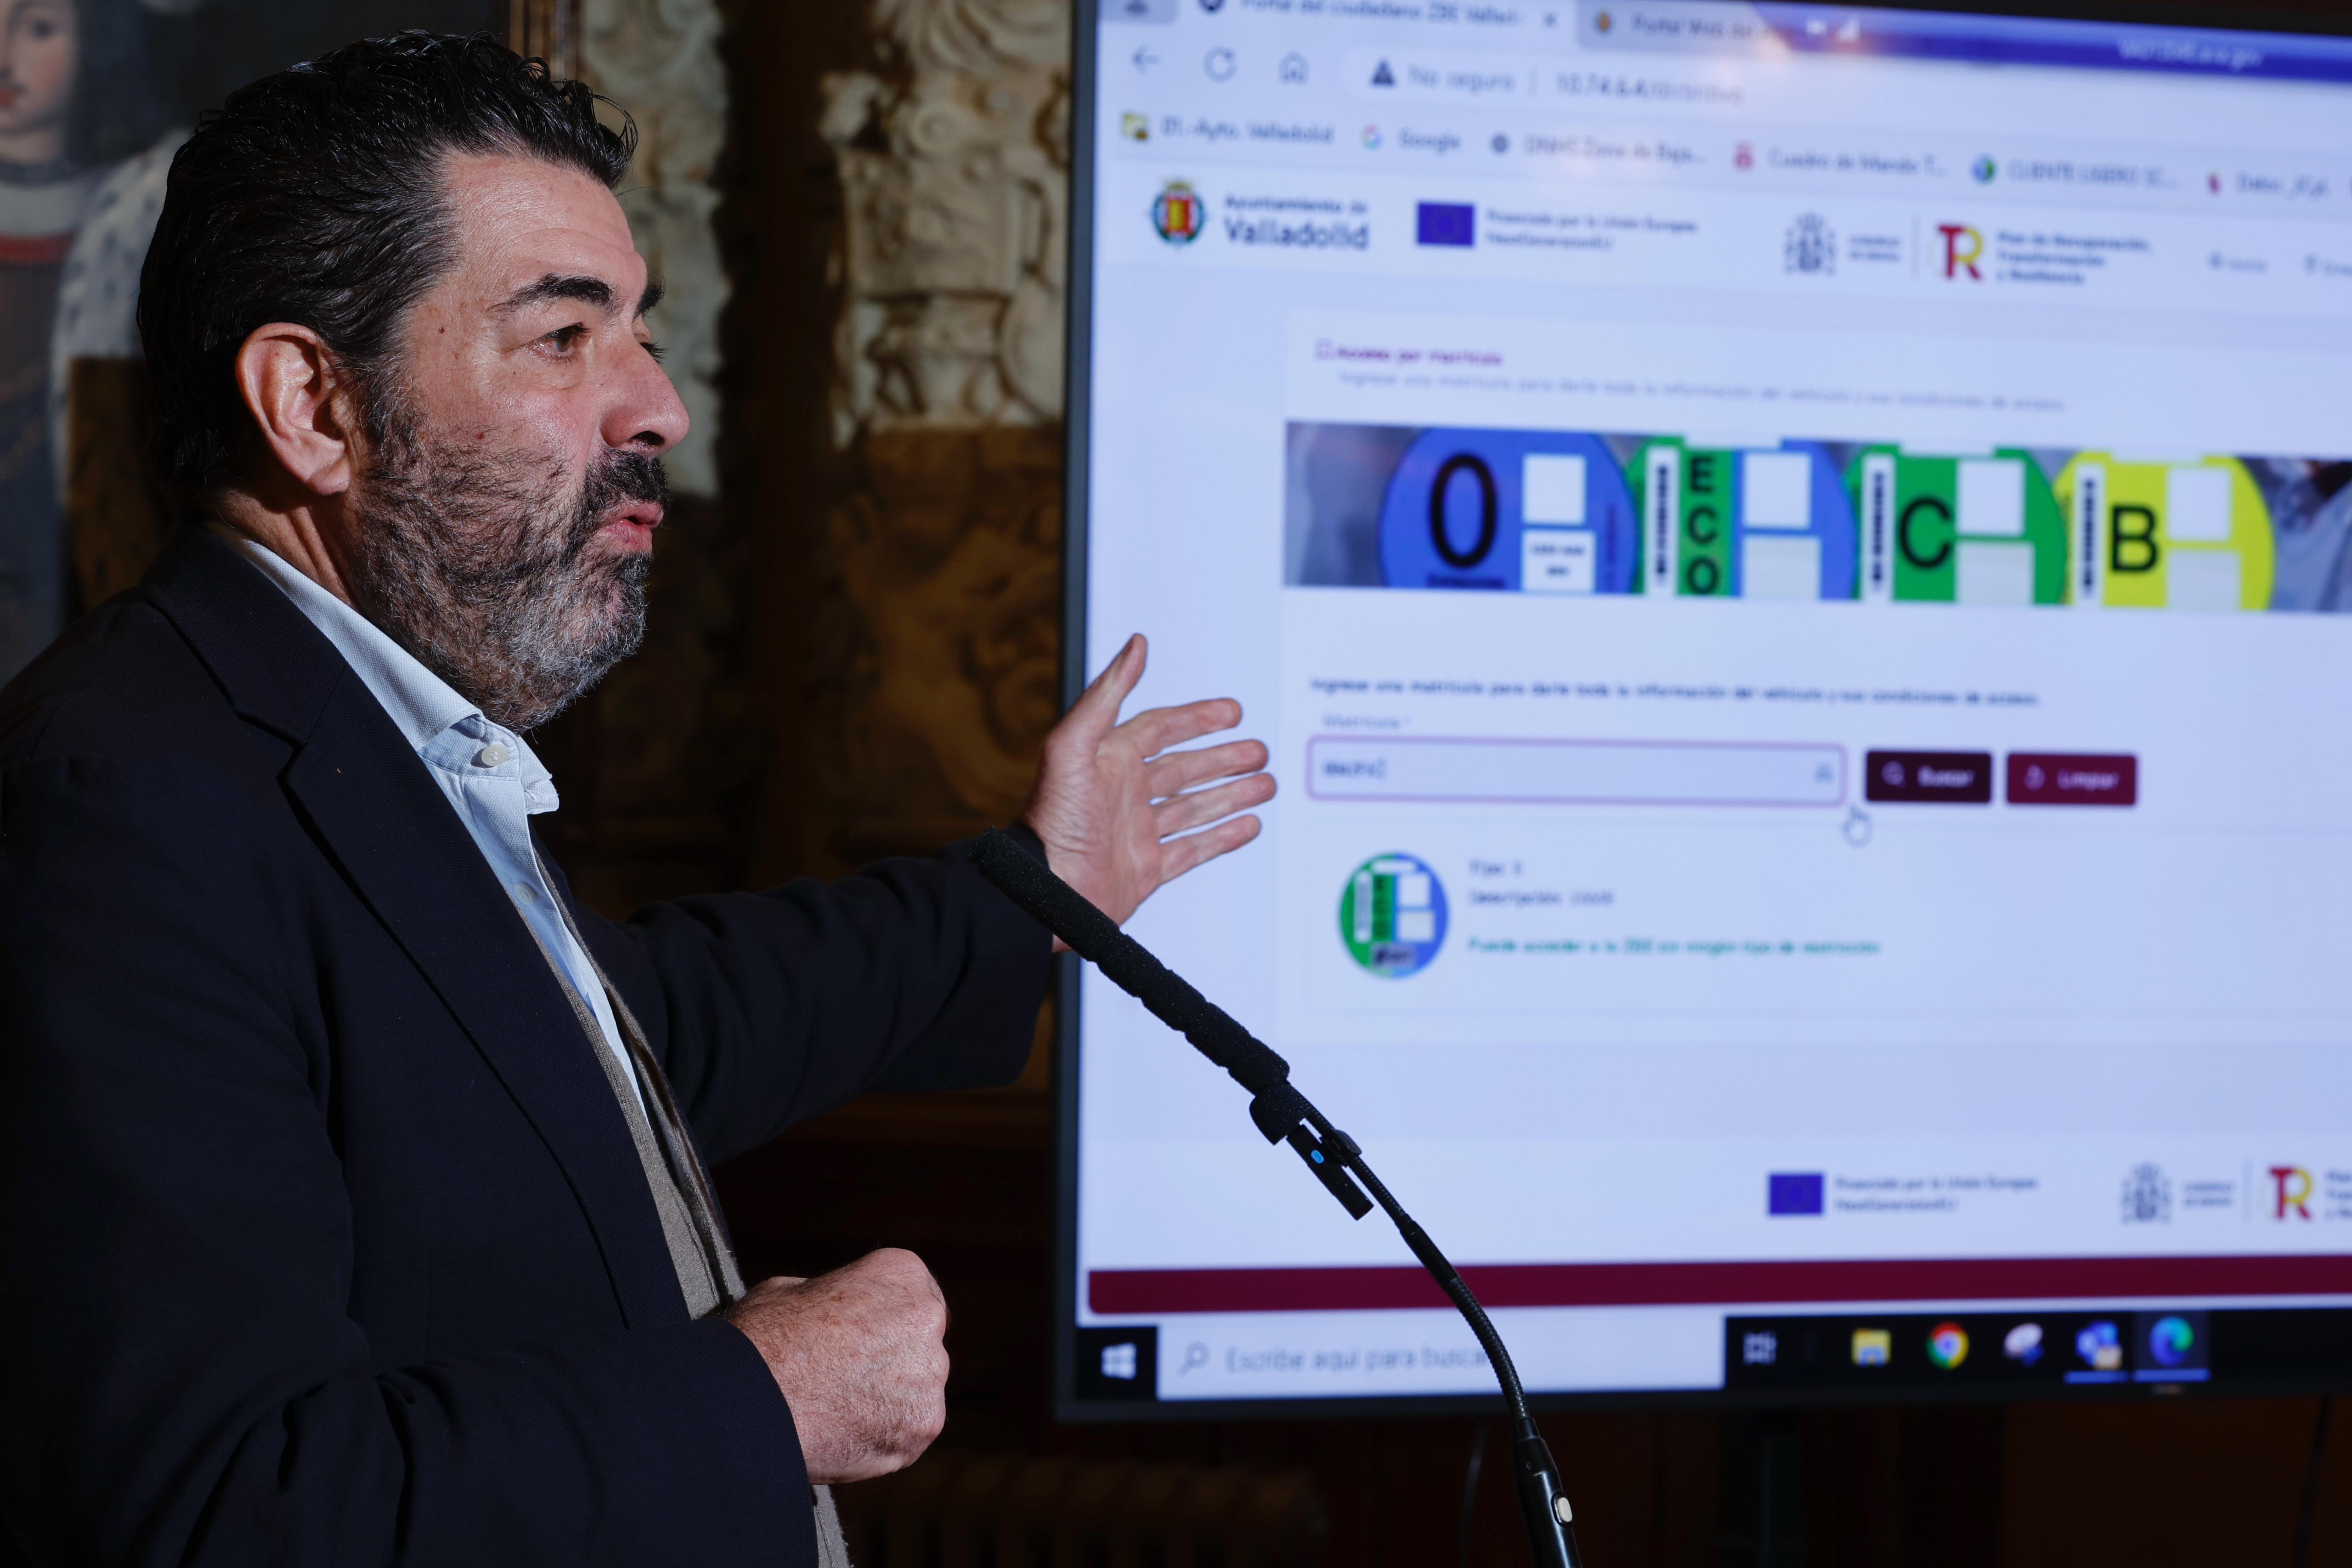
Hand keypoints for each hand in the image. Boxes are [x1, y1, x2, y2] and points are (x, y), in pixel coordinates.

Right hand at [722, 1248, 949, 1483]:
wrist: (750, 1400)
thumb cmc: (762, 1341)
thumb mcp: (790, 1290)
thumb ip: (830, 1294)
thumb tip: (828, 1307)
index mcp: (899, 1273)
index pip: (911, 1295)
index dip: (883, 1320)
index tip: (863, 1338)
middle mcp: (926, 1318)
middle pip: (918, 1344)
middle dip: (889, 1361)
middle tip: (844, 1376)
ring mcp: (929, 1374)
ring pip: (915, 1390)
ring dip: (887, 1400)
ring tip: (837, 1407)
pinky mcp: (922, 1423)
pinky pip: (908, 1431)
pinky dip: (883, 1436)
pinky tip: (845, 1431)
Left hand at [1023, 634, 1275, 931]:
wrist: (1045, 892)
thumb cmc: (1052, 820)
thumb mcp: (1073, 745)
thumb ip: (1106, 693)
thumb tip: (1135, 645)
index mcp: (1110, 761)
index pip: (1161, 729)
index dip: (1197, 718)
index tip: (1232, 712)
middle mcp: (1125, 794)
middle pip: (1185, 768)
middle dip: (1224, 758)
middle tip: (1258, 751)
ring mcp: (1137, 832)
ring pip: (1195, 807)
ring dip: (1231, 793)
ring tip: (1265, 785)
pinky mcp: (1146, 869)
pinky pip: (1193, 849)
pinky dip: (1222, 837)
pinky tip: (1246, 825)